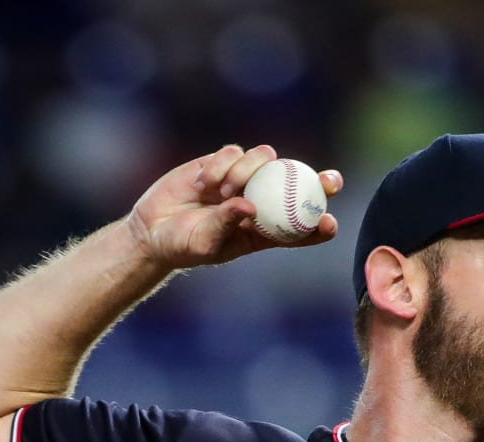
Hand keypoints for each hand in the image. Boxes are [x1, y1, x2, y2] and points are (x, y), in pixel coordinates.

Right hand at [126, 144, 341, 269]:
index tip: (328, 222)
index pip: (301, 228)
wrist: (153, 229)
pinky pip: (234, 152)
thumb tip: (248, 204)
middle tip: (330, 180)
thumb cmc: (183, 246)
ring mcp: (243, 179)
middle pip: (299, 186)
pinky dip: (222, 164)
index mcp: (264, 231)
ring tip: (220, 191)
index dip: (320, 224)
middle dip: (319, 180)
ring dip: (246, 171)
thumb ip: (226, 224)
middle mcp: (260, 202)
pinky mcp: (222, 162)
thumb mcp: (205, 243)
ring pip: (264, 161)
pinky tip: (204, 183)